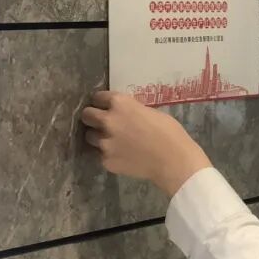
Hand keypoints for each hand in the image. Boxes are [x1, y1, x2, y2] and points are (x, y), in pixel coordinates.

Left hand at [82, 91, 210, 196]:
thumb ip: (131, 110)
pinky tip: (123, 156)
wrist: (172, 160)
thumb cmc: (169, 131)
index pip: (98, 97)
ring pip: (90, 136)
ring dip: (99, 137)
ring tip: (114, 141)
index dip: (102, 102)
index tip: (105, 106)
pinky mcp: (105, 161)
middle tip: (103, 123)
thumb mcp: (150, 112)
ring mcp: (104, 143)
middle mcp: (107, 121)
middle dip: (93, 117)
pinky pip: (101, 155)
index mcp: (120, 104)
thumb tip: (124, 114)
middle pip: (87, 115)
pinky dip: (109, 154)